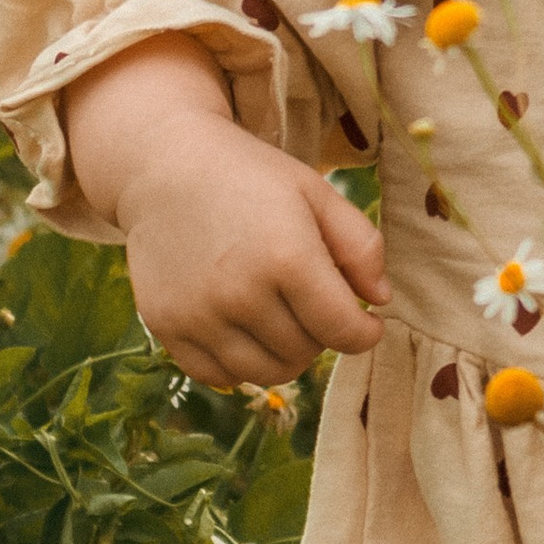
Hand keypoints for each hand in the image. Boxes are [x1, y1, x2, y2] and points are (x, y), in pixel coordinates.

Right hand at [68, 44, 387, 388]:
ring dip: (285, 354)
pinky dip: (240, 363)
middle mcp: (240, 294)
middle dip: (322, 334)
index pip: (342, 329)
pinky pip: (218, 376)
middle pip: (306, 352)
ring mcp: (199, 315)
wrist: (163, 167)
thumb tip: (380, 300)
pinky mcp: (166, 327)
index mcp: (288, 258)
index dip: (364, 334)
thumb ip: (361, 246)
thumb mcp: (316, 193)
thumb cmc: (250, 177)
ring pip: (265, 372)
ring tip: (283, 317)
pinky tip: (245, 329)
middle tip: (314, 303)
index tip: (368, 324)